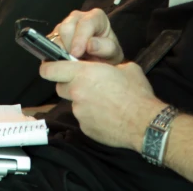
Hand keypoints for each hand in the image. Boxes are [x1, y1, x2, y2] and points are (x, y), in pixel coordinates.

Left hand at [40, 60, 161, 150]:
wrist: (144, 123)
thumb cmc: (136, 93)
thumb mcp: (125, 68)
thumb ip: (106, 65)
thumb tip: (105, 66)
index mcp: (83, 73)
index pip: (50, 70)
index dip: (48, 67)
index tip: (50, 67)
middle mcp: (76, 92)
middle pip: (59, 87)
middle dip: (69, 84)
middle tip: (85, 84)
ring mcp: (79, 111)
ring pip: (73, 103)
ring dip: (82, 100)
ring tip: (102, 101)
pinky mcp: (85, 127)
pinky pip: (83, 118)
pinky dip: (90, 115)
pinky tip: (106, 115)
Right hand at [51, 8, 123, 63]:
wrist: (100, 61)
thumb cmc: (107, 55)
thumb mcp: (114, 53)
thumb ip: (106, 47)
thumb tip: (90, 45)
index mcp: (96, 17)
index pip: (85, 23)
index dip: (79, 39)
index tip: (76, 54)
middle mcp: (78, 18)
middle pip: (66, 27)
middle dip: (69, 46)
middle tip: (74, 61)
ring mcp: (64, 25)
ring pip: (55, 35)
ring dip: (61, 51)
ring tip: (71, 62)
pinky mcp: (54, 36)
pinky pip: (49, 44)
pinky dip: (54, 54)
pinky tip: (63, 62)